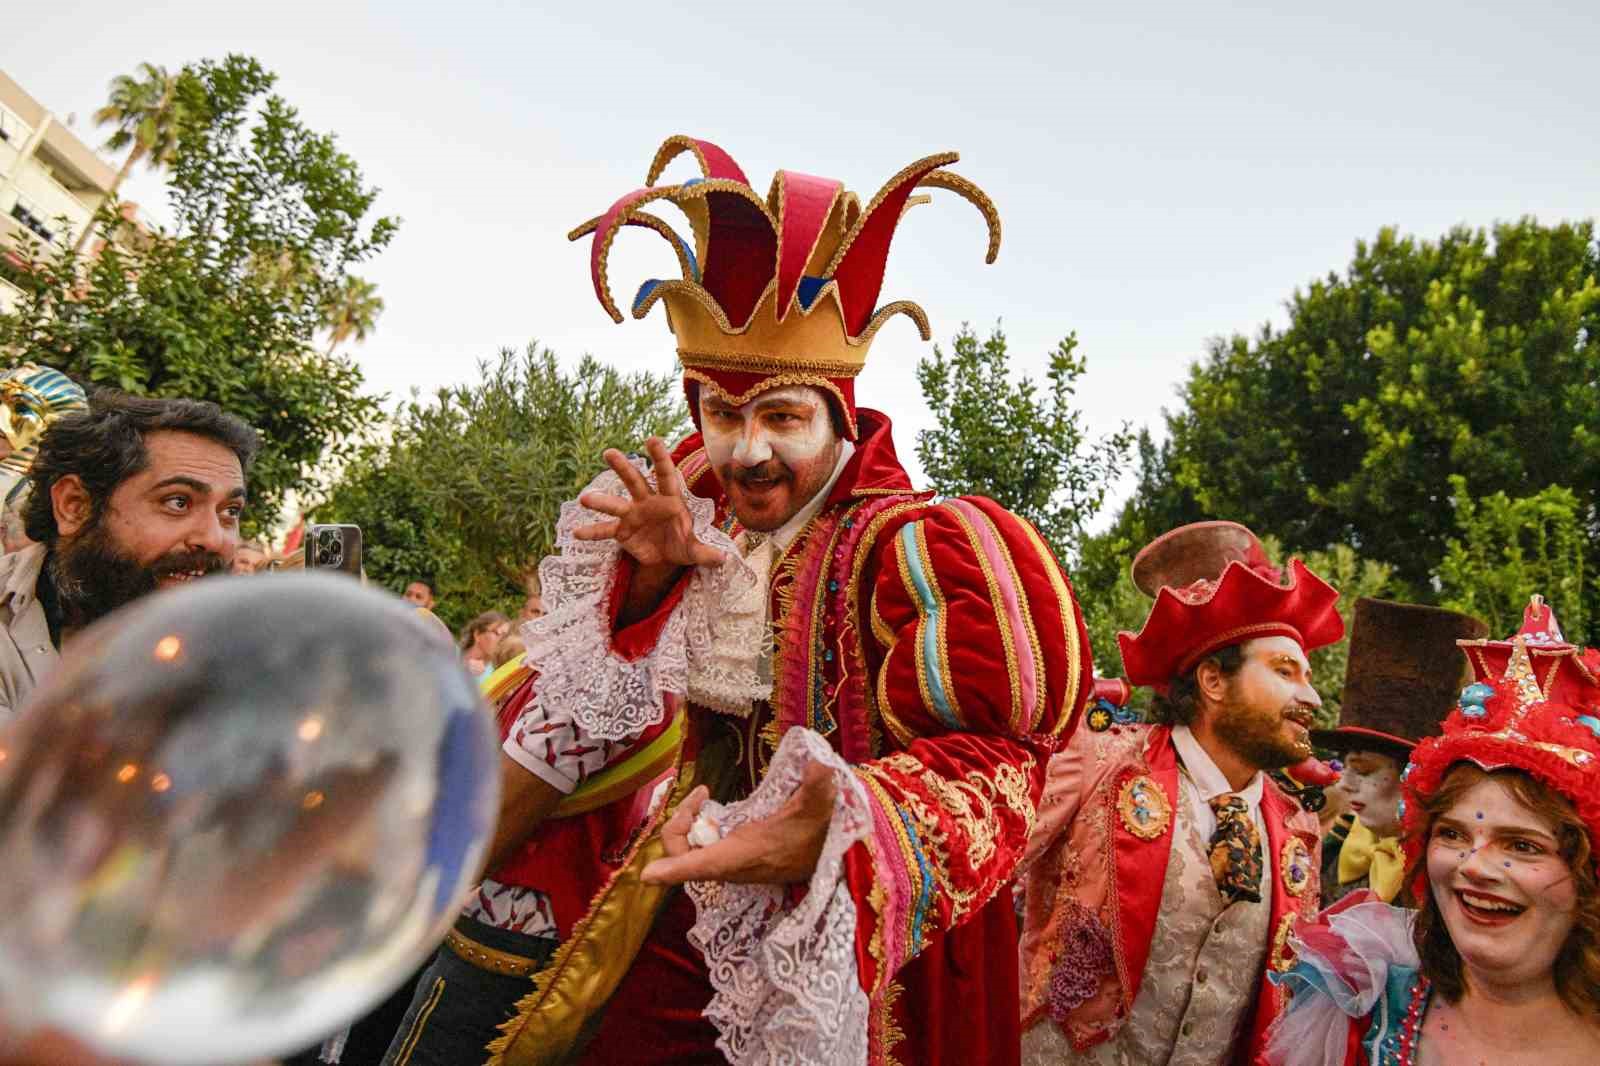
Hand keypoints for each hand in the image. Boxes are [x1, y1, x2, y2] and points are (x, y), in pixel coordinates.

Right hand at [573, 438, 725, 569]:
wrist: (668, 556)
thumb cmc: (685, 544)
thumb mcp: (696, 550)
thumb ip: (707, 552)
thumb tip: (724, 559)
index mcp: (670, 499)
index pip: (666, 475)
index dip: (660, 458)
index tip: (652, 439)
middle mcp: (648, 501)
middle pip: (635, 480)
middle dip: (623, 467)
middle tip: (609, 453)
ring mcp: (632, 514)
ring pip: (616, 503)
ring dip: (601, 500)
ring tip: (584, 499)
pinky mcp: (622, 531)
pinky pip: (606, 530)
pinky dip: (592, 532)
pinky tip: (576, 533)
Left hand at [641, 762, 836, 884]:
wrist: (828, 857)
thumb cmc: (817, 835)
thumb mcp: (816, 809)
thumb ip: (816, 786)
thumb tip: (822, 764)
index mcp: (741, 855)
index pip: (700, 867)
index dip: (672, 871)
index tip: (647, 874)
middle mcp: (728, 865)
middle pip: (682, 854)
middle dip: (680, 822)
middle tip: (702, 795)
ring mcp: (727, 864)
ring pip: (687, 852)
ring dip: (687, 824)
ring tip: (704, 797)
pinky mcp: (730, 860)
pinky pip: (698, 848)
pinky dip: (698, 827)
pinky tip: (714, 808)